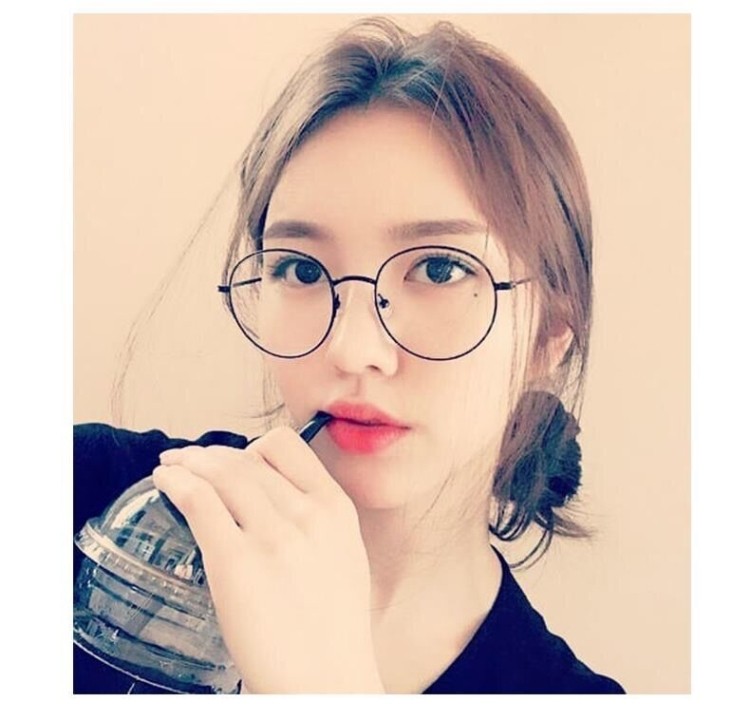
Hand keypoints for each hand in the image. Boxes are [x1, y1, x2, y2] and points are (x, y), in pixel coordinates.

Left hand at [153, 426, 383, 692]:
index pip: (287, 445)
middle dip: (211, 454)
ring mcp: (272, 537)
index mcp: (335, 508)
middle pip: (247, 459)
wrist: (326, 680)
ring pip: (221, 472)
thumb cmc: (333, 625)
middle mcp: (306, 515)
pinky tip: (164, 481)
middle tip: (191, 458)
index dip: (254, 446)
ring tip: (173, 465)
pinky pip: (199, 501)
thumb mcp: (344, 553)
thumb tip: (271, 491)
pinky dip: (176, 482)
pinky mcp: (236, 563)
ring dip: (190, 460)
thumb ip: (316, 516)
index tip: (236, 458)